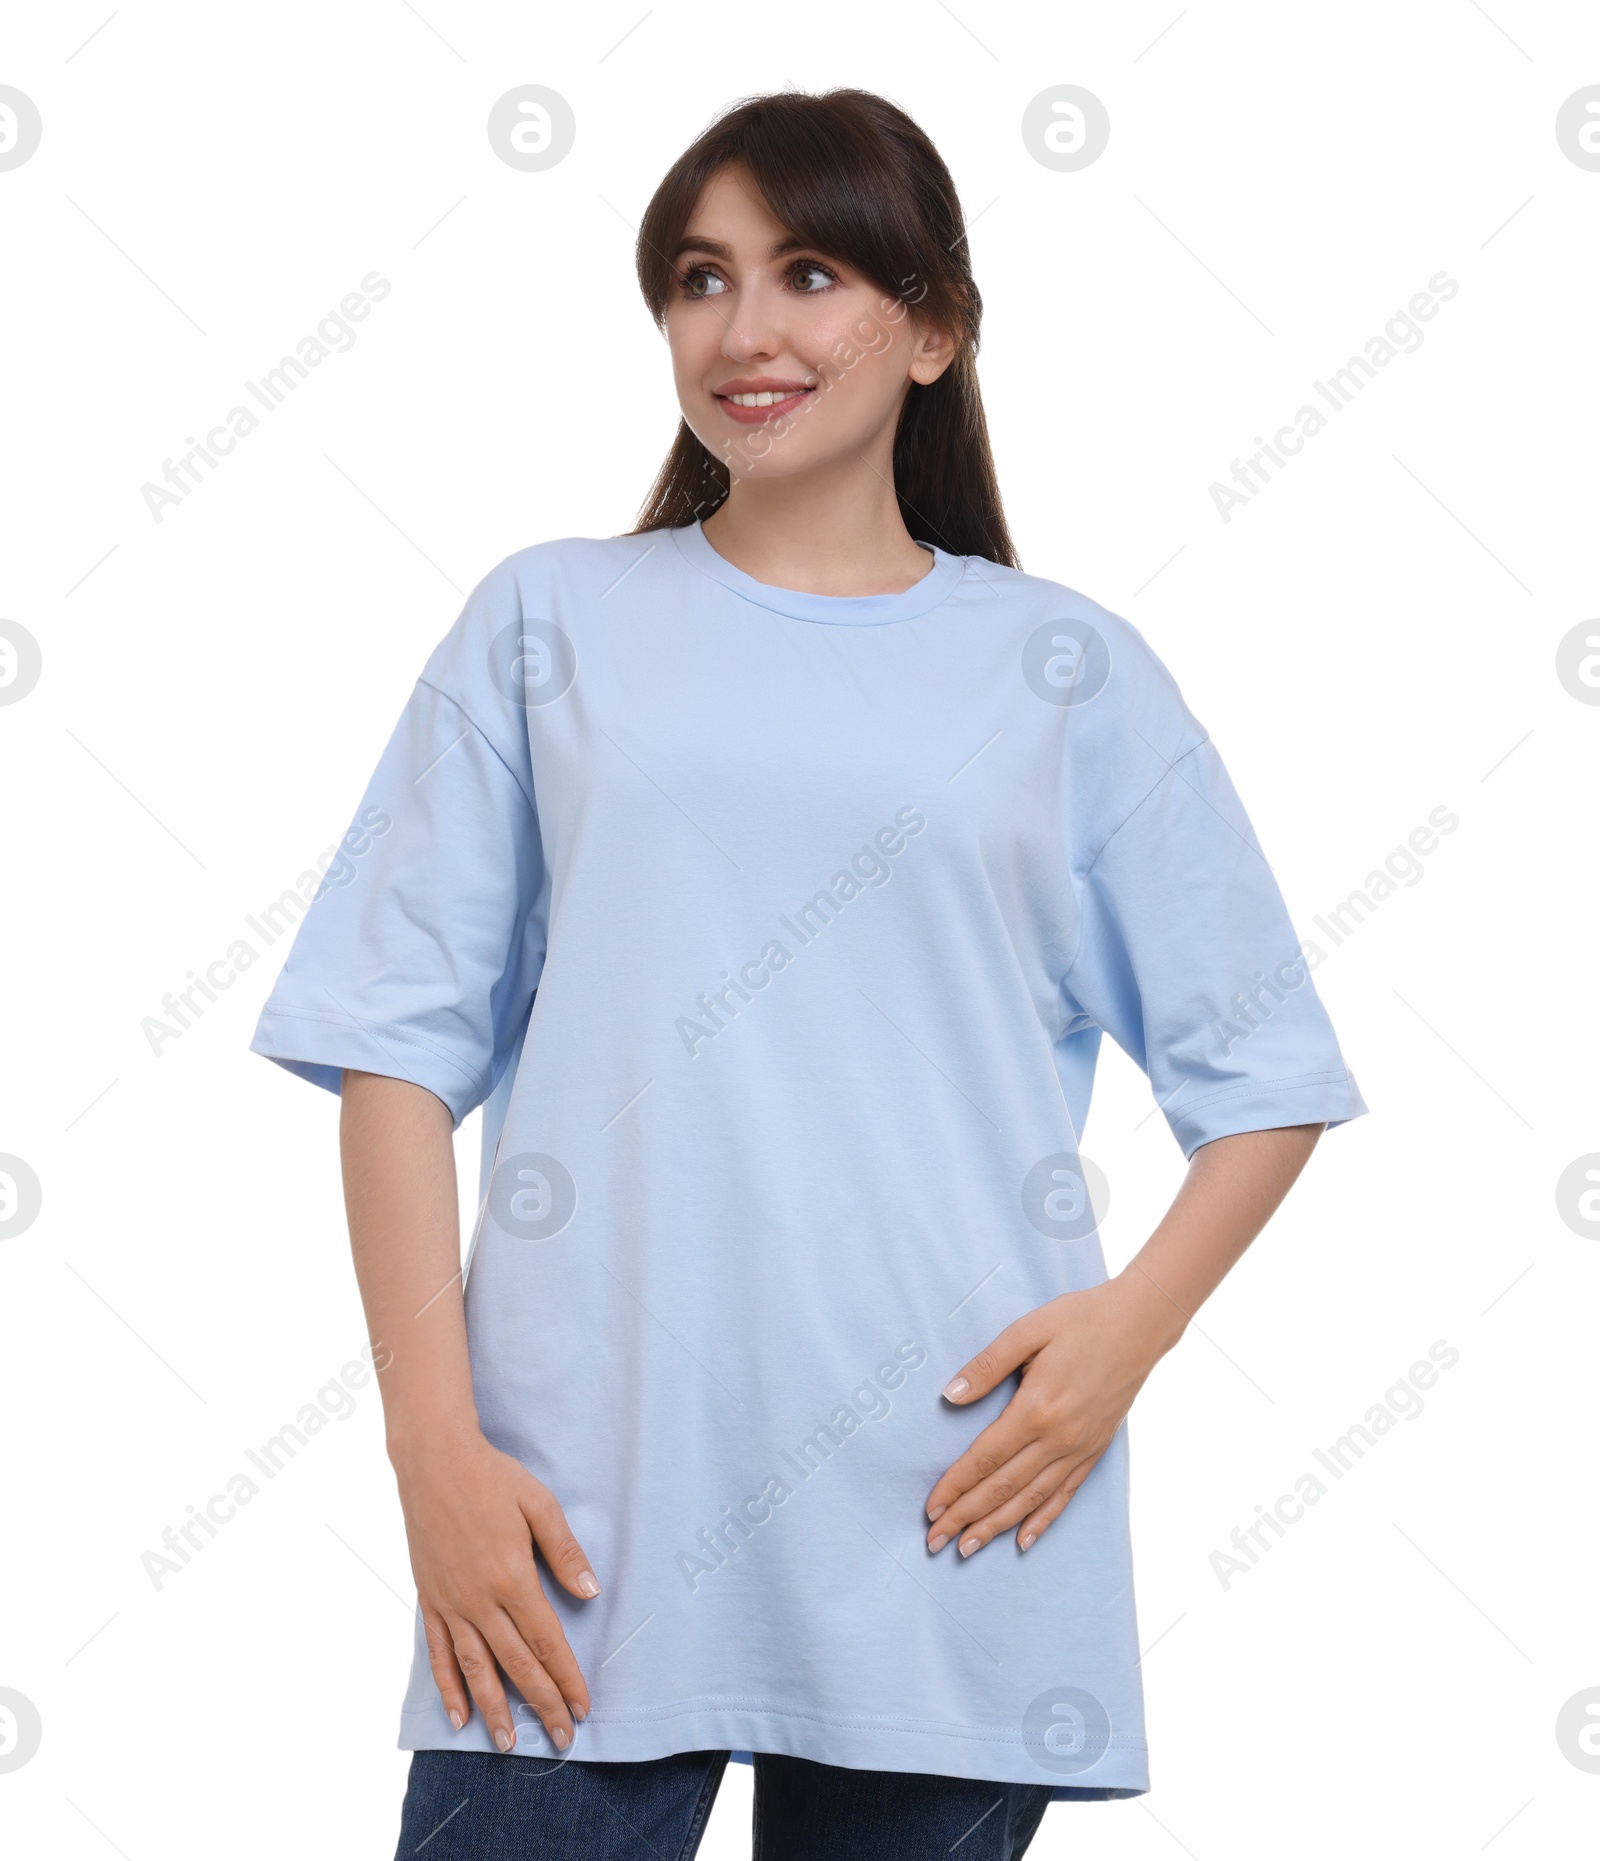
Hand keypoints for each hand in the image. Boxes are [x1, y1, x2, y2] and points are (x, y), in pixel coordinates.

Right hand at [393, 1431, 599, 1752]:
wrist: (434, 1461)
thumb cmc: (492, 1478)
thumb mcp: (539, 1505)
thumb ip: (564, 1552)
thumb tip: (590, 1593)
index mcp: (512, 1578)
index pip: (546, 1641)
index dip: (566, 1678)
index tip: (582, 1706)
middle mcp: (480, 1600)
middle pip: (517, 1663)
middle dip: (542, 1704)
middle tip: (561, 1739)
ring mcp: (451, 1603)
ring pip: (476, 1668)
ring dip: (494, 1709)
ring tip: (508, 1744)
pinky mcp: (430, 1599)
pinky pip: (439, 1652)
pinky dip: (448, 1686)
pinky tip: (458, 1713)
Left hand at [925, 1271, 1181, 1556]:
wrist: (1141, 1323)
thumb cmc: (1081, 1319)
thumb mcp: (1027, 1331)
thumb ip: (986, 1366)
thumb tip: (949, 1396)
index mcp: (1036, 1408)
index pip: (984, 1459)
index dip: (955, 1487)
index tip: (930, 1510)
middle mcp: (1059, 1438)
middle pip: (1003, 1487)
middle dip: (966, 1517)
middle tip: (935, 1541)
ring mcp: (1080, 1447)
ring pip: (1031, 1499)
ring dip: (996, 1526)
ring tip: (968, 1548)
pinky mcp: (1096, 1450)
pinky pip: (1065, 1494)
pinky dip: (1042, 1520)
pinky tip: (1023, 1541)